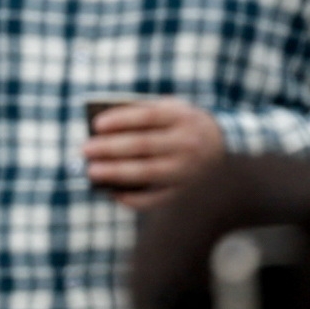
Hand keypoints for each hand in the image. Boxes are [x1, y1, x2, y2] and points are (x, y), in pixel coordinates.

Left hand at [81, 96, 222, 203]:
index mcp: (183, 117)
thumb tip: (105, 130)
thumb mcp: (172, 109)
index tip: (97, 125)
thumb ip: (144, 113)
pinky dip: (134, 199)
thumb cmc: (182, 124)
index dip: (122, 120)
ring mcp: (188, 170)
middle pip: (144, 145)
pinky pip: (156, 199)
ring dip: (116, 173)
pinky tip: (114, 193)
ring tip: (92, 171)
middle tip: (86, 149)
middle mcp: (187, 143)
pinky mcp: (186, 192)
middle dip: (111, 148)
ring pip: (147, 173)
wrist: (223, 145)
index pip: (148, 116)